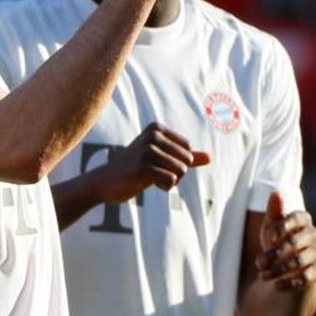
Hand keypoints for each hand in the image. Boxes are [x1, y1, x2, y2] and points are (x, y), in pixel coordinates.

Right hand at [93, 122, 210, 203]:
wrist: (104, 182)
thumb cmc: (134, 169)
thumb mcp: (162, 159)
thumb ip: (187, 157)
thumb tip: (210, 157)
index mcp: (157, 128)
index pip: (188, 149)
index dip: (179, 162)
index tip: (158, 164)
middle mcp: (152, 135)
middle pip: (187, 160)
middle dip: (176, 173)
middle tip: (153, 173)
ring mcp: (147, 150)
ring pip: (181, 171)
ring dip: (169, 181)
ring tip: (148, 178)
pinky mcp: (143, 167)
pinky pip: (171, 181)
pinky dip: (164, 187)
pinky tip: (145, 183)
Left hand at [255, 191, 315, 291]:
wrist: (284, 266)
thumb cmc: (275, 240)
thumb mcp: (270, 225)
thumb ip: (274, 210)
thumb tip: (276, 192)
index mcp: (303, 220)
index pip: (299, 217)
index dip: (285, 226)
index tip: (269, 238)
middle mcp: (313, 235)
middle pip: (296, 243)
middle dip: (275, 254)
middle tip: (258, 262)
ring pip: (300, 262)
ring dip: (279, 270)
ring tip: (262, 275)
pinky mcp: (315, 273)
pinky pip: (306, 278)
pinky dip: (289, 283)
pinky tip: (275, 286)